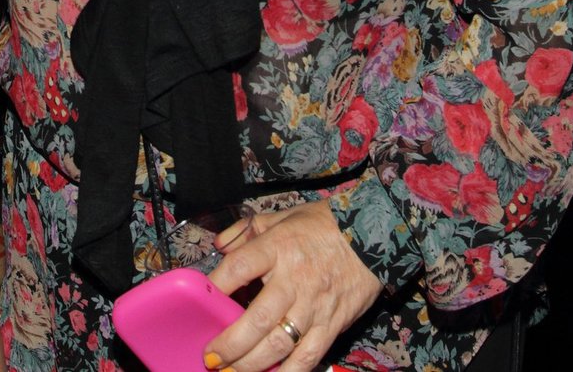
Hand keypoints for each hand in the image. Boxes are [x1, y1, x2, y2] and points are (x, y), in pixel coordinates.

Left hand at [207, 201, 381, 370]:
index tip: (201, 301)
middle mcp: (295, 280)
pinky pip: (307, 358)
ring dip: (251, 365)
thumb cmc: (322, 225)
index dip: (217, 286)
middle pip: (257, 319)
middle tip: (211, 358)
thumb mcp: (282, 216)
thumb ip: (247, 230)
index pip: (239, 267)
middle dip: (230, 344)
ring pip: (279, 345)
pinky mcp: (331, 325)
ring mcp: (314, 307)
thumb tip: (219, 245)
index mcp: (278, 247)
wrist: (372, 235)